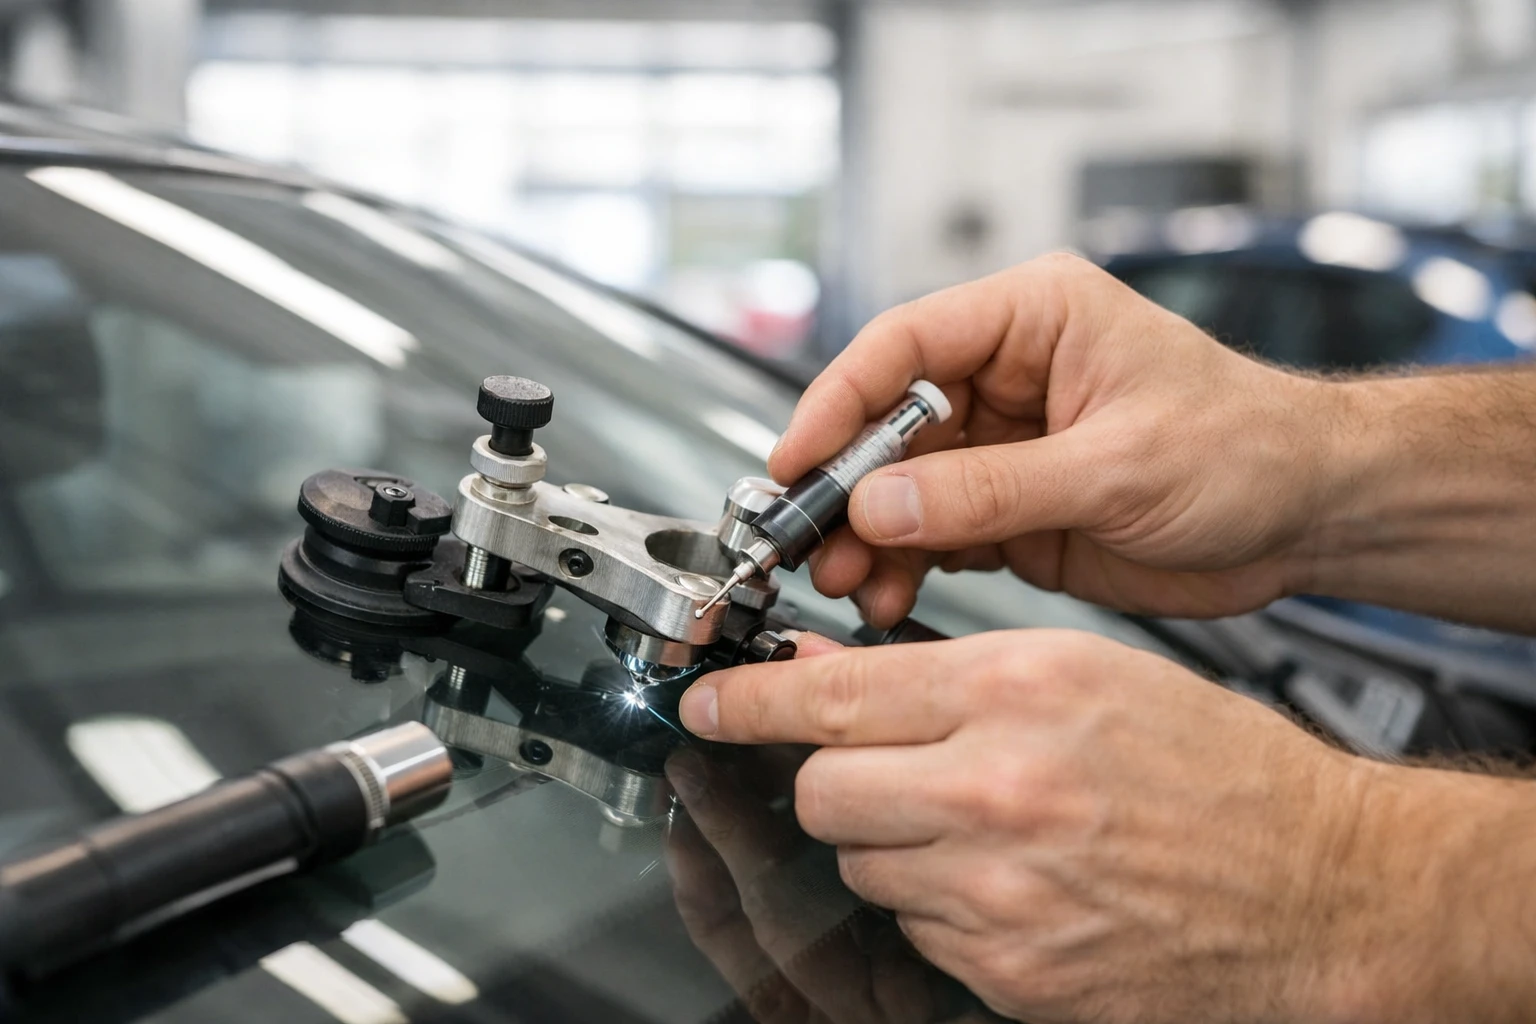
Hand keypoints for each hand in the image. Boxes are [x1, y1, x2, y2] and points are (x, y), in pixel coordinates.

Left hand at [677, 630, 1464, 1023]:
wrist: (1320, 888)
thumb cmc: (1219, 772)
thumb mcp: (1085, 674)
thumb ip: (948, 672)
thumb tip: (833, 674)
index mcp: (1019, 691)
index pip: (832, 693)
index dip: (749, 698)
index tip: (708, 702)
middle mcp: (997, 789)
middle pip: (821, 790)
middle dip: (833, 778)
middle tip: (883, 769)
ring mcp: (999, 894)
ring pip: (861, 862)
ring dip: (891, 843)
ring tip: (979, 826)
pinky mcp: (1011, 972)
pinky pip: (917, 931)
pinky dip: (939, 907)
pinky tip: (1013, 884)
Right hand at [773, 254, 1341, 627]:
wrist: (1308, 517)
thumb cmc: (1249, 449)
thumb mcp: (1119, 465)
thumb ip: (992, 489)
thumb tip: (882, 504)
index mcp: (1034, 319)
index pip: (904, 345)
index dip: (838, 400)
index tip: (796, 459)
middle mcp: (1007, 376)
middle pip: (885, 421)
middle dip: (843, 486)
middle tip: (807, 540)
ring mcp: (1004, 446)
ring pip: (898, 486)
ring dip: (865, 536)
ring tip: (844, 584)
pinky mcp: (1009, 508)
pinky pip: (931, 534)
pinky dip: (902, 567)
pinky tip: (885, 596)